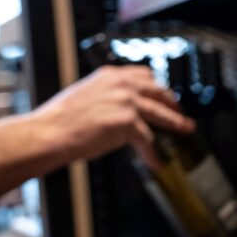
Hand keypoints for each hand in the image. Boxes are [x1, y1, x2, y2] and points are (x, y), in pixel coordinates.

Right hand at [32, 65, 194, 169]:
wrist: (50, 131)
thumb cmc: (61, 119)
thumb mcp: (86, 94)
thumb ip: (107, 95)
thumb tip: (119, 107)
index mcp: (111, 75)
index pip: (143, 75)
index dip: (157, 86)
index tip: (164, 93)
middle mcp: (122, 85)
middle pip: (158, 92)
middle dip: (172, 102)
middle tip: (179, 111)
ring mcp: (127, 102)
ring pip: (160, 113)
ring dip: (176, 123)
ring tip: (186, 129)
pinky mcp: (128, 122)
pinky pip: (148, 139)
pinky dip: (152, 153)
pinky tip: (156, 161)